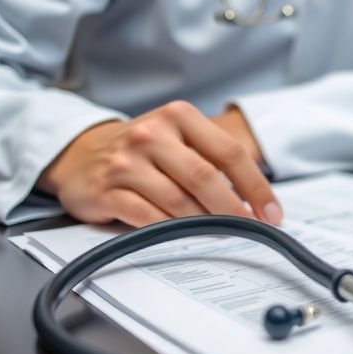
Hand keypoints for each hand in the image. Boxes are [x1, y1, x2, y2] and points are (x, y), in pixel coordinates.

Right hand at [37, 101, 282, 226]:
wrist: (80, 153)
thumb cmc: (143, 150)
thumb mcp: (179, 137)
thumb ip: (214, 159)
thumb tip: (258, 202)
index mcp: (179, 116)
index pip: (230, 153)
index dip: (257, 187)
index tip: (272, 213)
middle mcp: (151, 134)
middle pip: (206, 177)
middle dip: (234, 210)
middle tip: (251, 230)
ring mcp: (126, 162)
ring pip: (178, 201)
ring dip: (205, 224)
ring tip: (221, 235)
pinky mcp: (107, 191)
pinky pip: (147, 217)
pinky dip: (171, 230)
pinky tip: (184, 237)